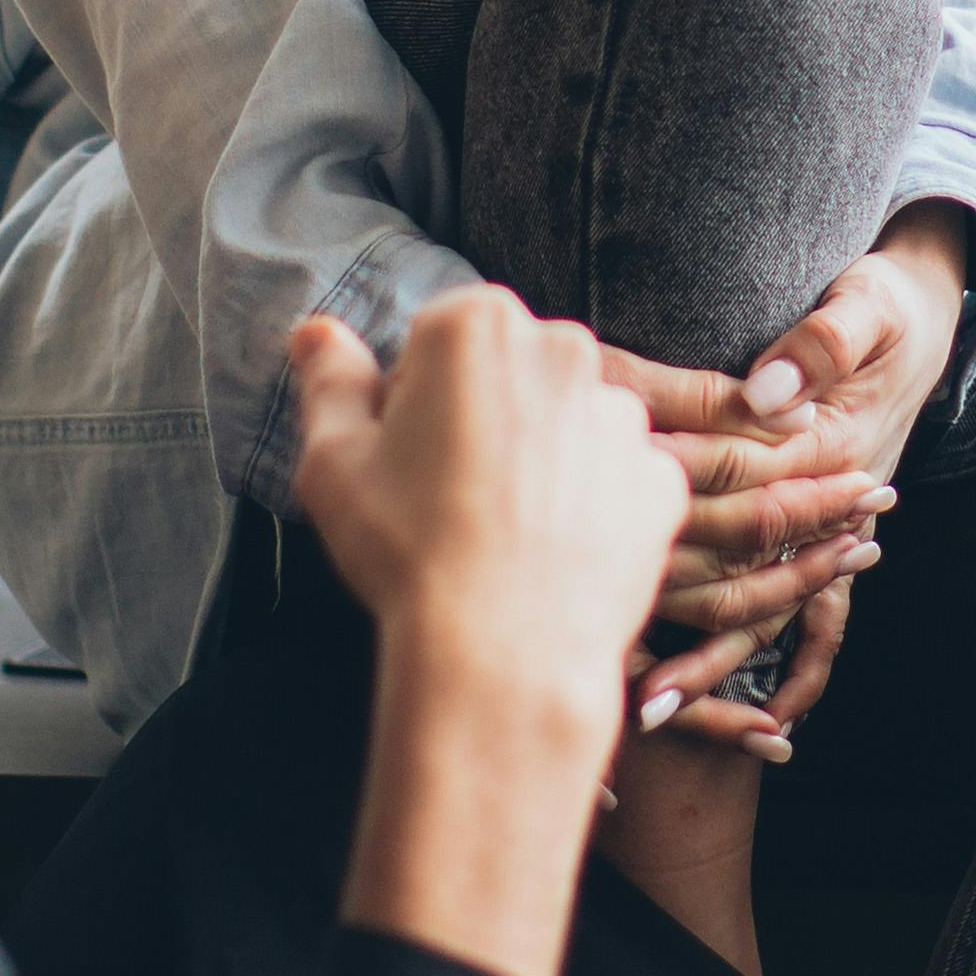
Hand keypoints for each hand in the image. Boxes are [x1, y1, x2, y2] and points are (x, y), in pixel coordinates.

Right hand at [291, 293, 680, 727]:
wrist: (503, 651)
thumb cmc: (409, 550)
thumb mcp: (333, 460)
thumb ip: (329, 381)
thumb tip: (317, 331)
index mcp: (478, 324)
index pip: (435, 341)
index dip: (410, 403)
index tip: (404, 460)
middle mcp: (565, 351)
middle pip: (508, 374)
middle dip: (479, 419)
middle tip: (445, 499)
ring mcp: (622, 417)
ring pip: (566, 424)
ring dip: (538, 460)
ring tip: (500, 534)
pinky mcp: (658, 480)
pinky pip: (614, 481)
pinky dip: (587, 508)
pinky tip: (550, 553)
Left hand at [599, 206, 975, 715]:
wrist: (928, 326)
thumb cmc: (886, 307)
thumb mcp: (870, 306)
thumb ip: (824, 342)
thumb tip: (765, 393)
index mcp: (825, 441)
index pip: (729, 475)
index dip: (658, 495)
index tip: (588, 526)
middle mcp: (823, 499)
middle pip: (733, 561)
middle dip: (669, 611)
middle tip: (601, 662)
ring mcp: (826, 530)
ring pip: (765, 607)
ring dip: (713, 665)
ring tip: (646, 715)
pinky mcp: (830, 542)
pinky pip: (821, 626)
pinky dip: (802, 676)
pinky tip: (770, 733)